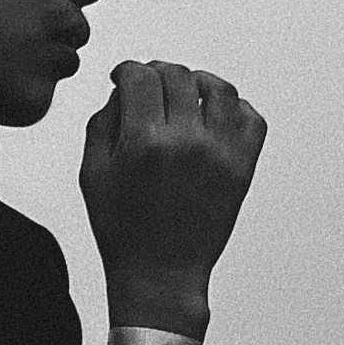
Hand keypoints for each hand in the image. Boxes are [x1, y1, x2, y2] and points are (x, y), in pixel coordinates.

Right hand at [80, 62, 265, 319]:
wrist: (160, 274)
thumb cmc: (121, 227)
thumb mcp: (93, 173)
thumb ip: (103, 121)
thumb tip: (124, 88)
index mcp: (143, 142)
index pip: (140, 77)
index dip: (127, 70)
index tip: (122, 77)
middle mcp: (186, 142)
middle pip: (178, 76)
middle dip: (158, 73)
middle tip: (149, 85)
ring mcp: (220, 154)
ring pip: (219, 88)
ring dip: (199, 81)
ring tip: (186, 91)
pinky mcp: (242, 168)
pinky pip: (251, 118)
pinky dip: (235, 107)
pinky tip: (214, 115)